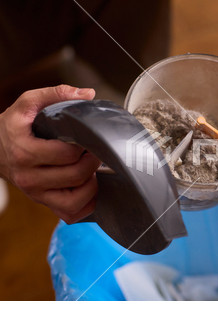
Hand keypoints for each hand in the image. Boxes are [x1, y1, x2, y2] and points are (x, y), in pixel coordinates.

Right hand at [0, 85, 100, 223]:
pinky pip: (70, 213)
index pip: (66, 154)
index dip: (85, 145)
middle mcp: (29, 178)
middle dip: (92, 162)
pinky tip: (89, 188)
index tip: (90, 138)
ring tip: (93, 170)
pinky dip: (86, 205)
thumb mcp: (28, 103)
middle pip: (75, 176)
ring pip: (75, 200)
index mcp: (25, 152)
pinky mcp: (43, 203)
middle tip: (97, 152)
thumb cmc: (14, 126)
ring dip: (92, 186)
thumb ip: (55, 94)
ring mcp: (36, 194)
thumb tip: (88, 94)